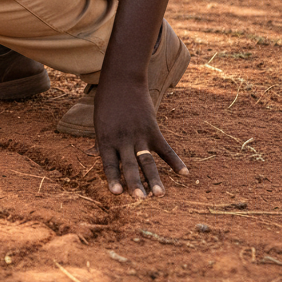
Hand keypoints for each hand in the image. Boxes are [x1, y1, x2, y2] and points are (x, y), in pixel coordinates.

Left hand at [93, 79, 187, 197]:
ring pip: (147, 160)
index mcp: (106, 139)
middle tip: (139, 199)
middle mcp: (122, 139)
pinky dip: (175, 161)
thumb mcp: (99, 123)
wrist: (122, 81)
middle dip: (134, 183)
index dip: (113, 178)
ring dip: (154, 178)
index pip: (109, 163)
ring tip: (160, 195)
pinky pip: (165, 148)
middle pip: (129, 164)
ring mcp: (139, 135)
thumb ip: (102, 142)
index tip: (116, 193)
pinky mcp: (153, 129)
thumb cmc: (106, 103)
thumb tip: (97, 156)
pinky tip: (184, 174)